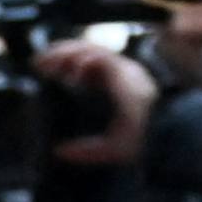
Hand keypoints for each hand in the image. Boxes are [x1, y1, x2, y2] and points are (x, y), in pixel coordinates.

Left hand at [36, 43, 154, 165]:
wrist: (163, 138)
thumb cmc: (140, 142)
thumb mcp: (106, 150)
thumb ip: (85, 151)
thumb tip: (59, 151)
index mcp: (112, 87)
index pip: (85, 67)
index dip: (63, 64)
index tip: (41, 69)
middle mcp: (117, 74)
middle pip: (86, 53)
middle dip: (60, 54)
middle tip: (38, 63)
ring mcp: (124, 70)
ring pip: (93, 50)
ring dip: (69, 52)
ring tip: (50, 61)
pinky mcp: (128, 72)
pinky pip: (104, 58)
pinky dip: (87, 59)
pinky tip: (74, 66)